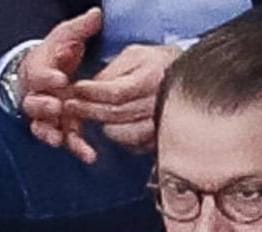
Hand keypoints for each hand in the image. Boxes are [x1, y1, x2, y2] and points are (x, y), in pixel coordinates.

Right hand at [20, 8, 101, 161]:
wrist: (48, 72)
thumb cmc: (56, 54)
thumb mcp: (67, 37)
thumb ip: (80, 29)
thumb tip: (97, 15)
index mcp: (38, 71)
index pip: (39, 74)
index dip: (47, 77)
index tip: (60, 78)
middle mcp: (37, 96)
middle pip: (33, 104)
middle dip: (44, 106)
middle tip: (57, 106)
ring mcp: (46, 115)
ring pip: (43, 127)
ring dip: (52, 133)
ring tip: (61, 140)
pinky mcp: (58, 128)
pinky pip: (62, 140)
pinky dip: (73, 148)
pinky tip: (88, 155)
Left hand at [67, 44, 182, 154]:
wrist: (190, 77)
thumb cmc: (158, 63)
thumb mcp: (135, 55)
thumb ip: (112, 72)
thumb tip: (89, 89)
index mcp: (152, 78)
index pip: (115, 93)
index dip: (92, 94)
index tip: (75, 90)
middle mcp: (159, 102)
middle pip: (115, 115)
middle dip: (88, 110)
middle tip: (71, 106)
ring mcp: (163, 124)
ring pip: (122, 134)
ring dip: (104, 125)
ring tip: (94, 115)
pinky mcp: (162, 138)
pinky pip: (134, 145)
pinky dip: (120, 137)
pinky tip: (114, 126)